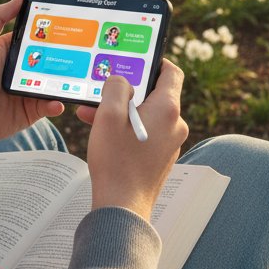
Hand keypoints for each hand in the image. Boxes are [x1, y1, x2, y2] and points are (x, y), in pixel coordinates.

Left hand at [0, 0, 63, 142]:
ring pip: (55, 82)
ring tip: (75, 77)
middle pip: (51, 59)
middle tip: (82, 51)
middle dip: (66, 55)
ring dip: (66, 80)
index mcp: (12, 51)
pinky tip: (58, 100)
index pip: (37, 38)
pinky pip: (50, 105)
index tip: (68, 24)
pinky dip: (56, 103)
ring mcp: (29, 90)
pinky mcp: (32, 110)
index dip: (51, 31)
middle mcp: (23, 69)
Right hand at [75, 61, 188, 219]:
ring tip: (92, 117)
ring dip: (122, 112)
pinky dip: (127, 129)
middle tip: (101, 92)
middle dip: (125, 92)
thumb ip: (116, 87)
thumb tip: (122, 81)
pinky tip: (104, 135)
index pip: (172, 72)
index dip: (154, 61)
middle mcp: (175, 124)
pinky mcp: (161, 158)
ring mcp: (170, 143)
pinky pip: (146, 133)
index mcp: (167, 109)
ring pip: (146, 115)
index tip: (136, 61)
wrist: (122, 207)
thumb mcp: (108, 115)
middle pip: (154, 95)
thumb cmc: (116, 161)